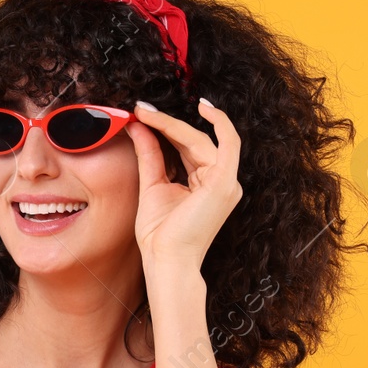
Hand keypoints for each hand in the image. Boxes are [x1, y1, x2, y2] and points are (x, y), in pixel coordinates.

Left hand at [126, 97, 243, 271]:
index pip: (187, 148)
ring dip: (173, 125)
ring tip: (146, 113)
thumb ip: (149, 155)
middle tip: (139, 109)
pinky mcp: (224, 182)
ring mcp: (226, 182)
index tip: (141, 114)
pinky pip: (229, 143)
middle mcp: (220, 181)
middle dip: (166, 123)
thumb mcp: (151, 186)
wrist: (166, 259)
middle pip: (194, 141)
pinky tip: (204, 108)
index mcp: (205, 183)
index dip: (166, 128)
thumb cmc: (160, 234)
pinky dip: (219, 123)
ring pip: (202, 140)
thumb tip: (138, 127)